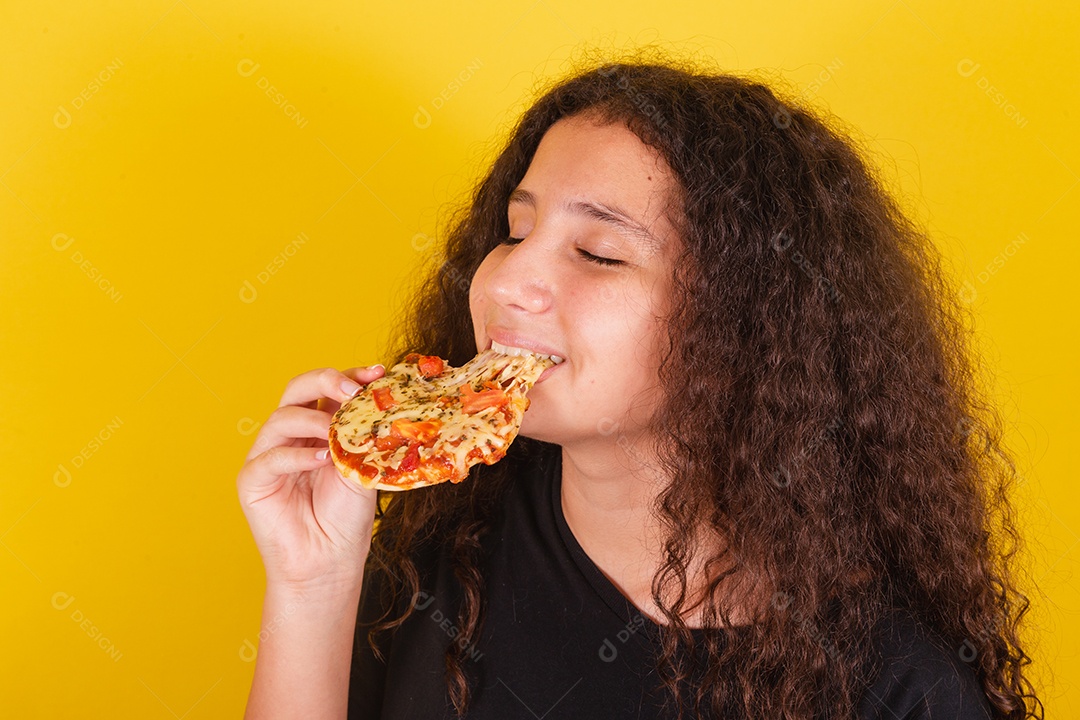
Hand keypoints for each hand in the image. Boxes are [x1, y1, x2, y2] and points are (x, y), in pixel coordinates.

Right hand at [237, 365, 385, 592]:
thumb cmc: (346, 518)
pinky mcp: (252, 481)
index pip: (326, 389)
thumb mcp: (362, 467)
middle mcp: (290, 436)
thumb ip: (363, 436)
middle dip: (326, 381)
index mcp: (316, 427)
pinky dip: (297, 456)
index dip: (349, 376)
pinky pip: (270, 458)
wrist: (330, 562)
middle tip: (352, 391)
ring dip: (313, 421)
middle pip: (296, 390)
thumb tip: (381, 401)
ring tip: (337, 436)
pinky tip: (322, 460)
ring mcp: (268, 455)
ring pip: (281, 418)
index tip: (377, 374)